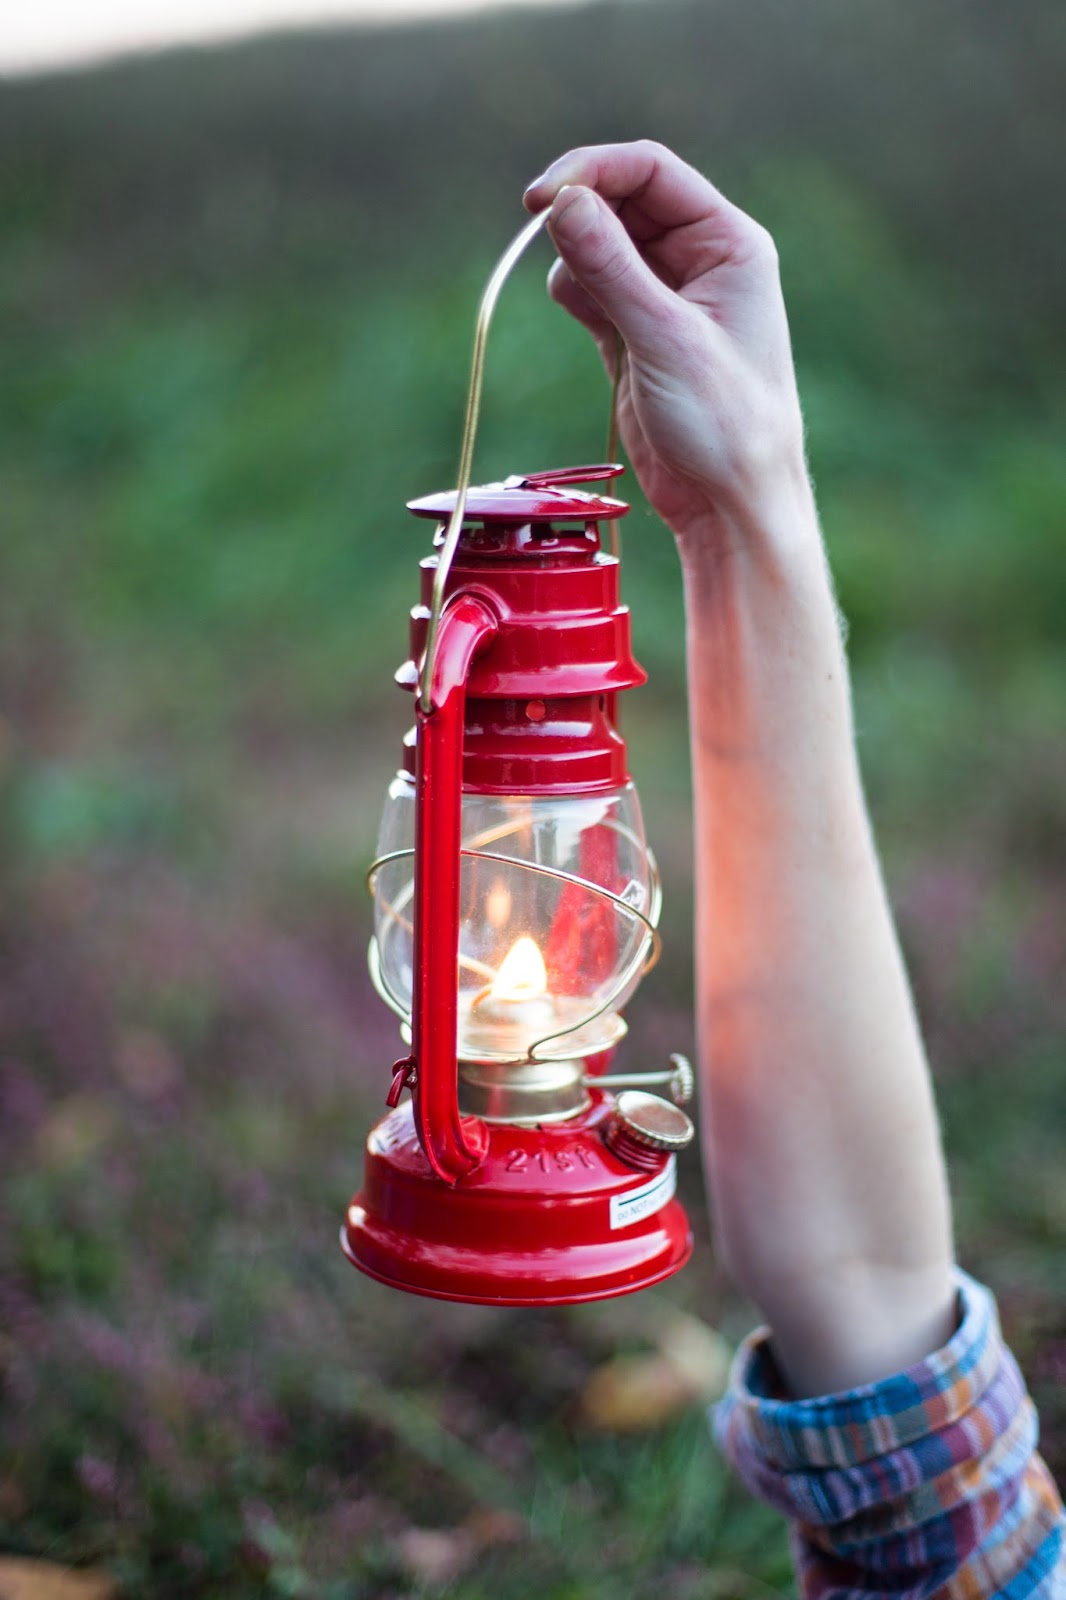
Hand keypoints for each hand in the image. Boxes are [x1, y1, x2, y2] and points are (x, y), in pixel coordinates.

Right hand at [523, 141, 808, 547]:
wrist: (729, 503)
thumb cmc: (726, 425)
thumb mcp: (665, 339)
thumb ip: (612, 267)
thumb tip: (562, 203)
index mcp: (728, 244)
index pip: (651, 171)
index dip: (592, 170)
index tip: (541, 197)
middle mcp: (700, 261)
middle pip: (622, 200)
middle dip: (579, 213)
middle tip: (538, 234)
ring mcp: (666, 297)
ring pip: (600, 243)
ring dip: (574, 257)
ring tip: (586, 304)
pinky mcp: (636, 334)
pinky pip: (592, 287)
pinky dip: (574, 291)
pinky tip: (582, 317)